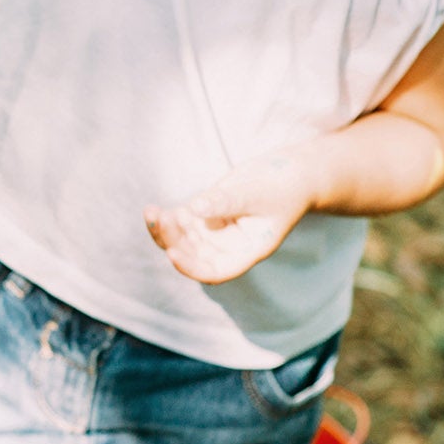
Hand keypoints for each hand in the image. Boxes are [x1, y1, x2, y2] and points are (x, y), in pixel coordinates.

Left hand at [144, 151, 317, 284]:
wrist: (291, 172)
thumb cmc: (283, 185)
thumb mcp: (256, 193)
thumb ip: (226, 202)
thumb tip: (194, 208)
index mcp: (248, 250)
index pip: (216, 271)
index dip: (192, 267)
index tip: (172, 253)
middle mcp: (229, 247)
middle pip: (193, 256)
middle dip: (173, 240)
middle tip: (159, 219)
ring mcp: (216, 233)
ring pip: (182, 241)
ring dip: (164, 231)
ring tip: (152, 212)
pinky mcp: (206, 216)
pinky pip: (180, 224)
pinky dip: (166, 219)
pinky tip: (153, 210)